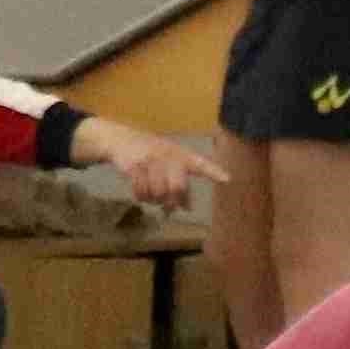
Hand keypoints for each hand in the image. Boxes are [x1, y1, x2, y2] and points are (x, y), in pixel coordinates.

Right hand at [86, 123, 208, 208]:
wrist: (122, 139)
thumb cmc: (152, 153)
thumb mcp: (169, 159)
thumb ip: (180, 181)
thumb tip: (186, 209)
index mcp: (180, 154)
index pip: (200, 163)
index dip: (213, 171)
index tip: (227, 179)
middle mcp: (168, 156)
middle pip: (177, 188)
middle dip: (174, 201)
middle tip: (170, 207)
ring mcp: (150, 161)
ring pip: (158, 193)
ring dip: (155, 200)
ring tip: (153, 196)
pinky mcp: (134, 167)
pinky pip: (141, 192)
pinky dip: (141, 197)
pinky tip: (142, 193)